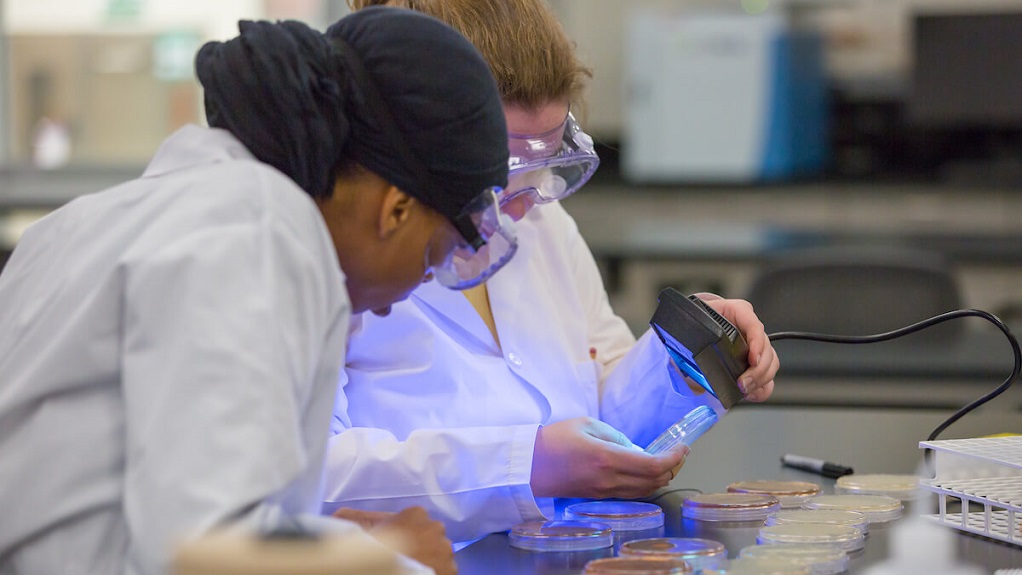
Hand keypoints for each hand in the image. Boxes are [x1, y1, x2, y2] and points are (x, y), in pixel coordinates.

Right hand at [337, 507, 455, 574]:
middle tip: (400, 561)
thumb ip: (352, 519)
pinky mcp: (452, 570)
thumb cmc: (375, 554)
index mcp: (416, 514)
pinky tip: (420, 574)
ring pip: (437, 554)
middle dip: (416, 547)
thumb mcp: (359, 533)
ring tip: (409, 569)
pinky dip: (435, 573)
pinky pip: (444, 570)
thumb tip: (336, 514)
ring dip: (427, 560)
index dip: (399, 535)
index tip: (391, 548)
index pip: (411, 521)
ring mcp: (446, 550)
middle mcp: (435, 528)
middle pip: (425, 537)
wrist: (386, 571)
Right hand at [530, 417, 688, 498]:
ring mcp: (604, 491)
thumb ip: (616, 435)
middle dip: (673, 468)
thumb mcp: (587, 424)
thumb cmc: (554, 440)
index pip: (653, 466)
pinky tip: (646, 472)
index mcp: (607, 458)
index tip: (683, 447)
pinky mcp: (599, 496)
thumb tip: (635, 448)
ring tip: (667, 462)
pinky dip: (646, 484)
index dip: (674, 458)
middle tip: (679, 453)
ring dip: (662, 478)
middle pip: (655, 482)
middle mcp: (609, 480)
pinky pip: (632, 494)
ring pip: (646, 491)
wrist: (529, 465)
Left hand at [695, 293, 778, 401]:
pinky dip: (761, 387)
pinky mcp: (753, 363)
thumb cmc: (692, 324)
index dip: (757, 342)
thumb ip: (687, 334)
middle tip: (743, 383)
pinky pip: (767, 377)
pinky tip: (749, 393)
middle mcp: (748, 329)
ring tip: (743, 389)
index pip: (753, 324)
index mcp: (735, 312)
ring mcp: (753, 347)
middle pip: (766, 348)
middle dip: (758, 369)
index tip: (752, 359)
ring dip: (760, 379)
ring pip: (770, 363)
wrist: (691, 331)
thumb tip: (677, 357)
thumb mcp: (690, 323)